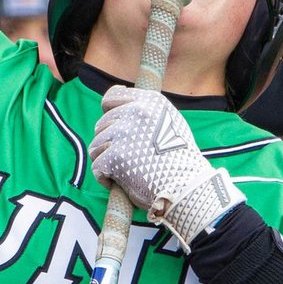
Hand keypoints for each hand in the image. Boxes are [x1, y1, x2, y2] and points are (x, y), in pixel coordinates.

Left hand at [88, 85, 243, 251]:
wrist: (186, 186)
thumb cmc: (180, 159)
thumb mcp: (170, 121)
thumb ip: (147, 109)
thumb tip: (120, 97)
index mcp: (149, 102)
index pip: (111, 98)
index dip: (108, 113)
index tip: (113, 127)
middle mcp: (135, 112)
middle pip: (101, 124)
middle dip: (108, 143)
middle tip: (126, 158)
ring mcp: (123, 134)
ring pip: (96, 145)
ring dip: (105, 160)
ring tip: (123, 171)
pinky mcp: (114, 156)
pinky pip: (97, 166)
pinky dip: (104, 178)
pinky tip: (119, 182)